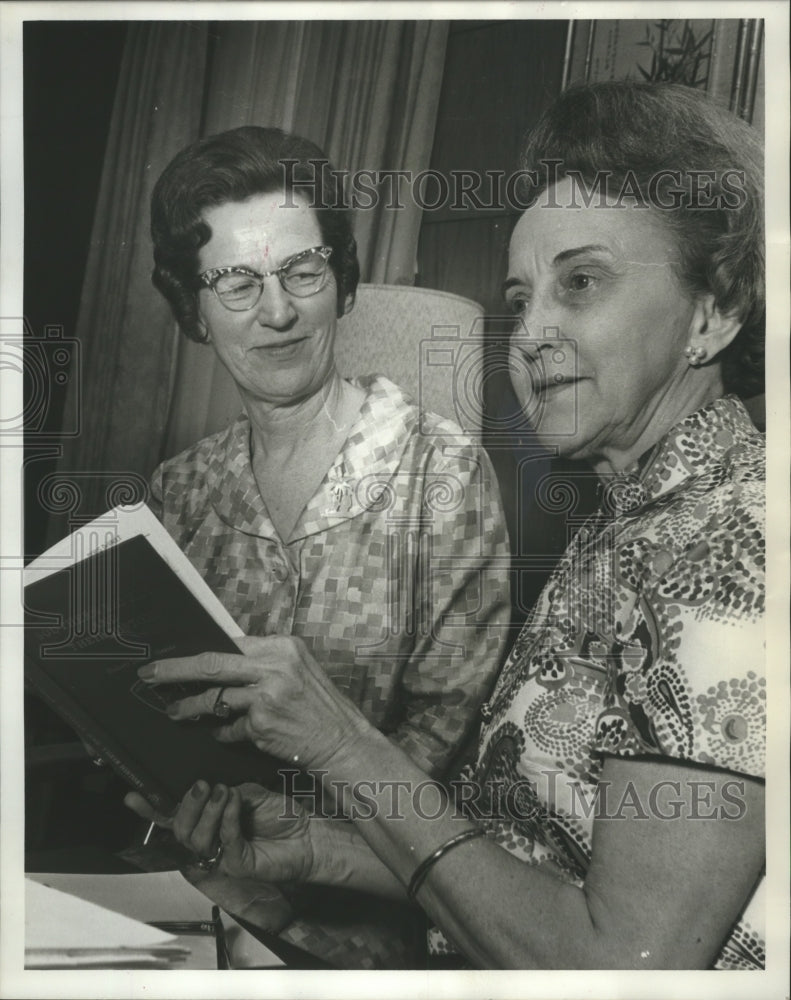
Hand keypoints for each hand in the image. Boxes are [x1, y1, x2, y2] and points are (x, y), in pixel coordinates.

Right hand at [126, 780, 314, 883]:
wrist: (308, 833)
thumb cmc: (279, 814)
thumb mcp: (248, 793)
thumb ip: (225, 791)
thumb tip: (208, 785)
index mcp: (207, 822)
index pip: (172, 820)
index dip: (151, 810)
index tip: (132, 795)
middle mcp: (210, 841)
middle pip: (179, 832)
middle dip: (187, 806)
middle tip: (202, 785)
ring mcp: (222, 856)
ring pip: (196, 840)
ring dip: (208, 811)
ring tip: (223, 792)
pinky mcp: (239, 865)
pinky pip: (225, 841)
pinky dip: (227, 819)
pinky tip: (235, 804)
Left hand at [137, 635, 371, 770]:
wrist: (341, 740)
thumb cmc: (318, 706)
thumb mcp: (297, 670)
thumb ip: (264, 663)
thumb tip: (221, 663)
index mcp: (282, 646)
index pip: (229, 644)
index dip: (197, 653)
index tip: (173, 658)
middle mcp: (274, 665)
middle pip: (212, 663)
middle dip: (175, 669)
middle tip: (149, 674)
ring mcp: (266, 695)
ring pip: (214, 699)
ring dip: (190, 708)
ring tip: (175, 714)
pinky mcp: (261, 723)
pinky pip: (229, 728)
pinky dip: (223, 733)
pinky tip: (225, 736)